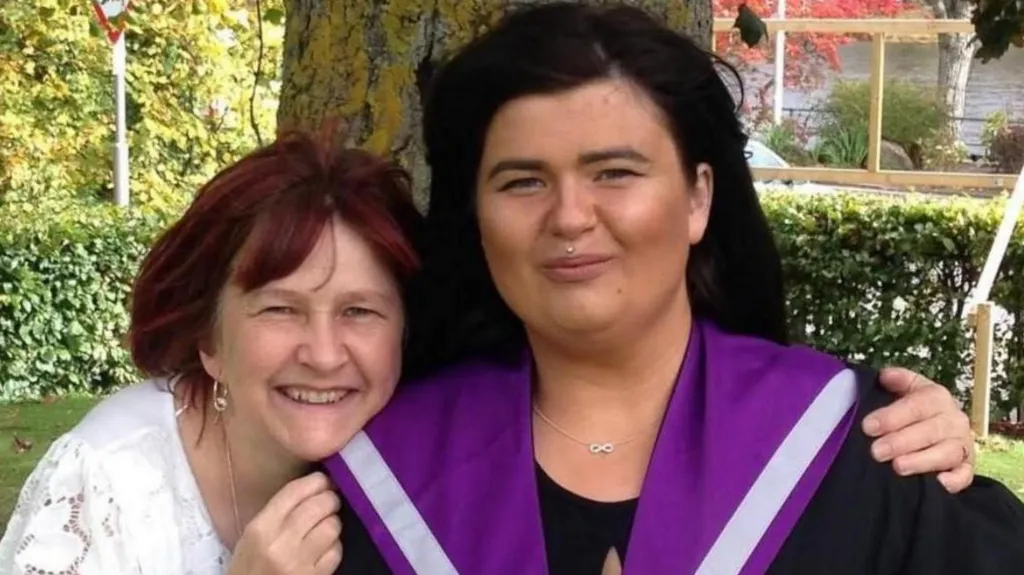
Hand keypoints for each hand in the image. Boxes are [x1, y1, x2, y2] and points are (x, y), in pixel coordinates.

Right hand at [227, 472, 343, 574]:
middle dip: (330, 499)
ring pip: (331, 527)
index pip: (295, 492)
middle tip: (330, 501)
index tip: (324, 480)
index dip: (316, 481)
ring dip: (333, 522)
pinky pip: (335, 552)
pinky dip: (334, 546)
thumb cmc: (249, 567)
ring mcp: (299, 563)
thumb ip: (278, 512)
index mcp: (261, 528)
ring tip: (326, 525)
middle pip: (319, 505)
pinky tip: (325, 548)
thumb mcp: (252, 536)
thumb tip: (313, 489)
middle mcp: (281, 543)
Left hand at [862, 367, 973, 492]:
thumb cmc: (915, 409)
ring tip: (898, 467)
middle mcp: (954, 420)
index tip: (868, 427)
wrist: (944, 426)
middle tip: (876, 452)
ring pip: (947, 453)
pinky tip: (938, 484)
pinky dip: (954, 480)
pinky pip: (965, 475)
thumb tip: (885, 376)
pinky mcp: (967, 467)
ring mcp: (962, 444)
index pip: (916, 405)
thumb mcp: (908, 389)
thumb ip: (898, 381)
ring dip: (922, 461)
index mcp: (937, 397)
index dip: (892, 416)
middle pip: (930, 430)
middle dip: (901, 441)